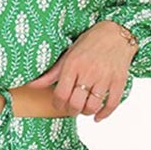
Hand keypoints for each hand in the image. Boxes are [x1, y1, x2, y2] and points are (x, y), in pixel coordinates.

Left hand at [16, 19, 134, 121]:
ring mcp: (105, 77)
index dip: (58, 104)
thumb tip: (32, 85)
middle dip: (71, 111)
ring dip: (86, 112)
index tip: (58, 104)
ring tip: (83, 109)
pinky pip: (111, 104)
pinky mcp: (118, 81)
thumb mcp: (68, 55)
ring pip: (92, 106)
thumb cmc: (90, 43)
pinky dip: (104, 114)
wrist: (117, 33)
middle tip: (71, 109)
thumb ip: (51, 73)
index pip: (61, 94)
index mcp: (73, 65)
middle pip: (76, 103)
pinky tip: (97, 116)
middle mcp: (88, 72)